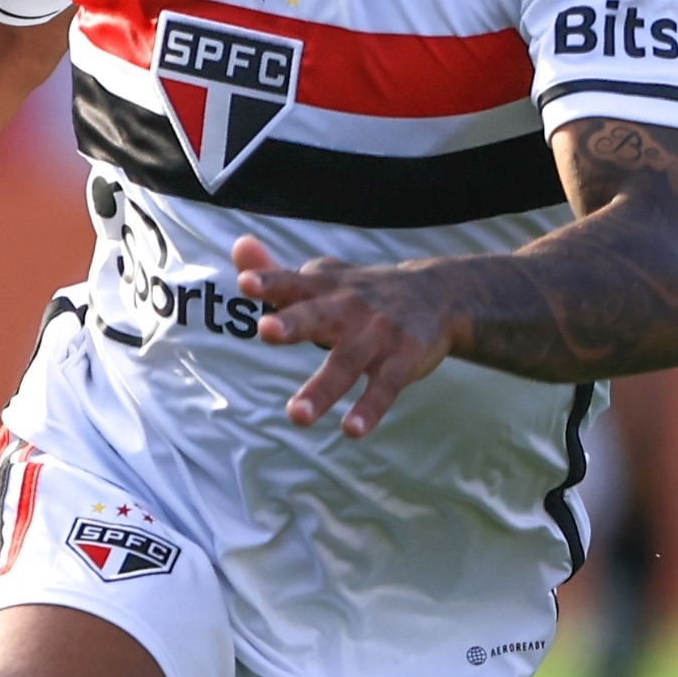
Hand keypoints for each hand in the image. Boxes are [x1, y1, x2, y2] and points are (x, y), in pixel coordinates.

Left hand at [234, 233, 459, 437]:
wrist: (439, 295)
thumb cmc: (361, 292)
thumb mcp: (322, 278)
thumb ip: (276, 272)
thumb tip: (238, 246)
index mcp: (324, 288)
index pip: (292, 283)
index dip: (269, 281)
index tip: (245, 283)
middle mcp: (349, 308)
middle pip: (318, 316)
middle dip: (293, 323)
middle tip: (265, 330)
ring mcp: (378, 335)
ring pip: (346, 363)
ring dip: (321, 389)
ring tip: (297, 415)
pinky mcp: (404, 360)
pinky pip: (384, 387)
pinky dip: (369, 408)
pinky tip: (351, 430)